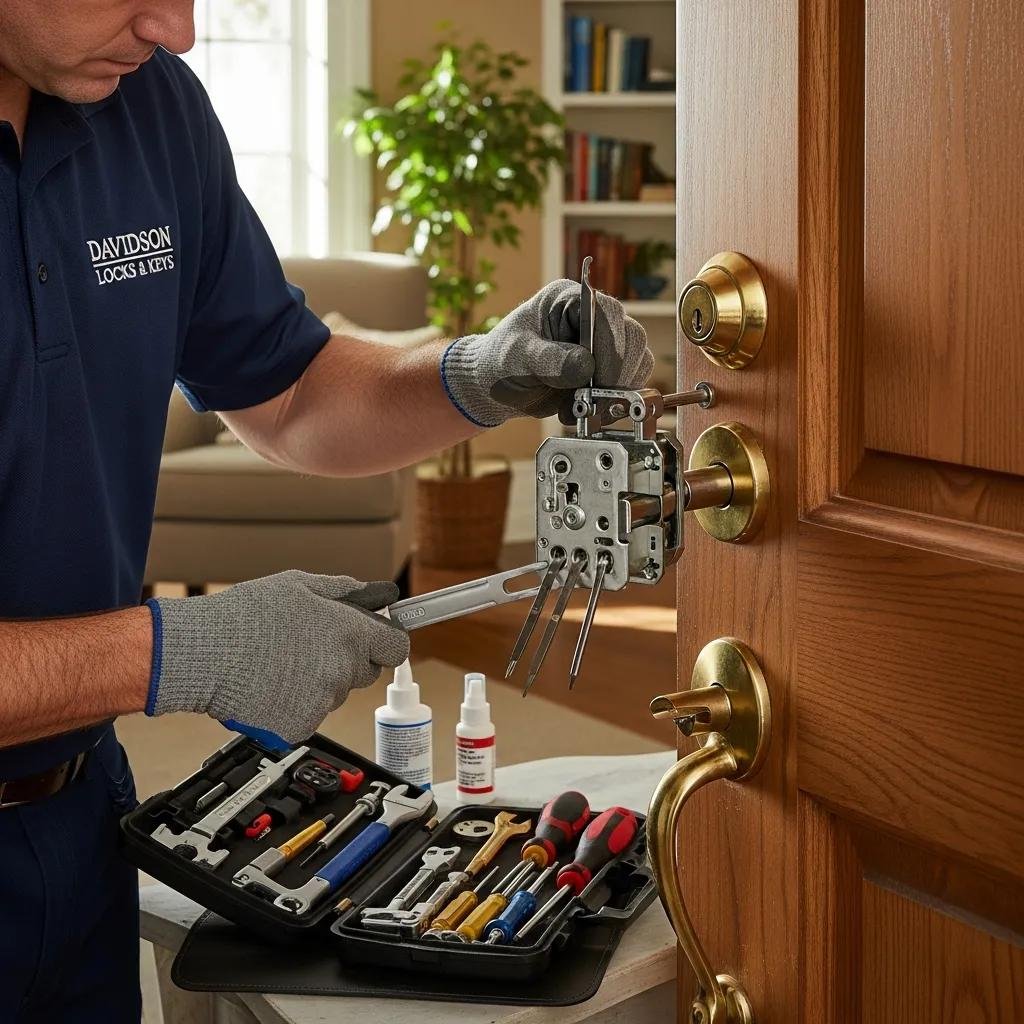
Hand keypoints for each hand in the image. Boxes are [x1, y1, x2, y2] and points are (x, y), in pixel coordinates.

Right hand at [146, 571, 408, 742]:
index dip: (386, 642)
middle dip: (348, 660)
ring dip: (319, 682)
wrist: (202, 654)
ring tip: (281, 664)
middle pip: (365, 672)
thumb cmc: (244, 617)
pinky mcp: (300, 726)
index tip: (379, 641)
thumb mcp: (298, 586)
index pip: (397, 647)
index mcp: (348, 633)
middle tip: (312, 648)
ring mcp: (322, 702)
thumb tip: (373, 594)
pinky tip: (271, 686)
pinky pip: (309, 715)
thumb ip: (343, 591)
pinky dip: (295, 705)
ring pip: (335, 694)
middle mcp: (342, 670)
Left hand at [440, 278, 653, 426]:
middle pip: (631, 336)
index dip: (609, 347)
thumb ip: (549, 360)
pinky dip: (617, 400)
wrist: (498, 387)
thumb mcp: (518, 358)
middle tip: (595, 399)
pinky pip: (632, 380)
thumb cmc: (502, 362)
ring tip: (586, 407)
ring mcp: (604, 342)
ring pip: (638, 359)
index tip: (597, 379)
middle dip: (617, 373)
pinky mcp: (609, 367)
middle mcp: (593, 316)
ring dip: (619, 389)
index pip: (607, 313)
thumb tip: (585, 366)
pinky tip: (590, 410)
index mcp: (569, 299)